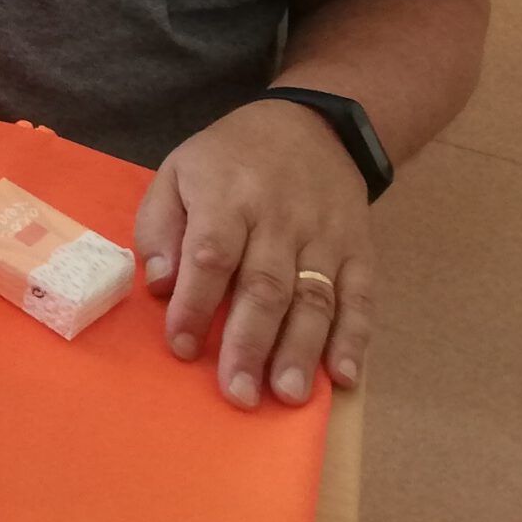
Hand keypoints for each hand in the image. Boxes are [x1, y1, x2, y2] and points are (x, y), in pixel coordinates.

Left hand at [133, 99, 376, 407]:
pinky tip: (344, 375)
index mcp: (226, 196)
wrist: (311, 127)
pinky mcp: (359, 251)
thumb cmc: (229, 159)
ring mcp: (324, 236)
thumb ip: (160, 227)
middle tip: (236, 394)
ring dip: (300, 351)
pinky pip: (361, 298)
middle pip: (264, 286)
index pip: (210, 255)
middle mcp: (279, 218)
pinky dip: (355, 339)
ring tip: (286, 395)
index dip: (195, 303)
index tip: (180, 347)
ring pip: (313, 299)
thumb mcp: (177, 173)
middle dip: (249, 344)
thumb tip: (161, 286)